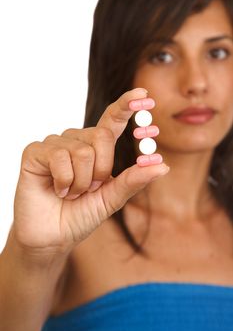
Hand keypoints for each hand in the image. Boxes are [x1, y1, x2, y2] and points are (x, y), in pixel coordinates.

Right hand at [12, 88, 168, 258]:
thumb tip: (163, 165)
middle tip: (89, 189)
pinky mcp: (35, 152)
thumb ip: (134, 181)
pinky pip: (59, 157)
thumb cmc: (81, 215)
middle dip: (101, 171)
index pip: (112, 120)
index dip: (126, 105)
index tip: (143, 94)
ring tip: (70, 192)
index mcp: (96, 149)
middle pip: (102, 137)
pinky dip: (64, 181)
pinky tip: (57, 190)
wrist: (53, 236)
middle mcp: (76, 141)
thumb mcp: (112, 199)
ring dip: (81, 182)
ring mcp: (55, 144)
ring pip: (83, 151)